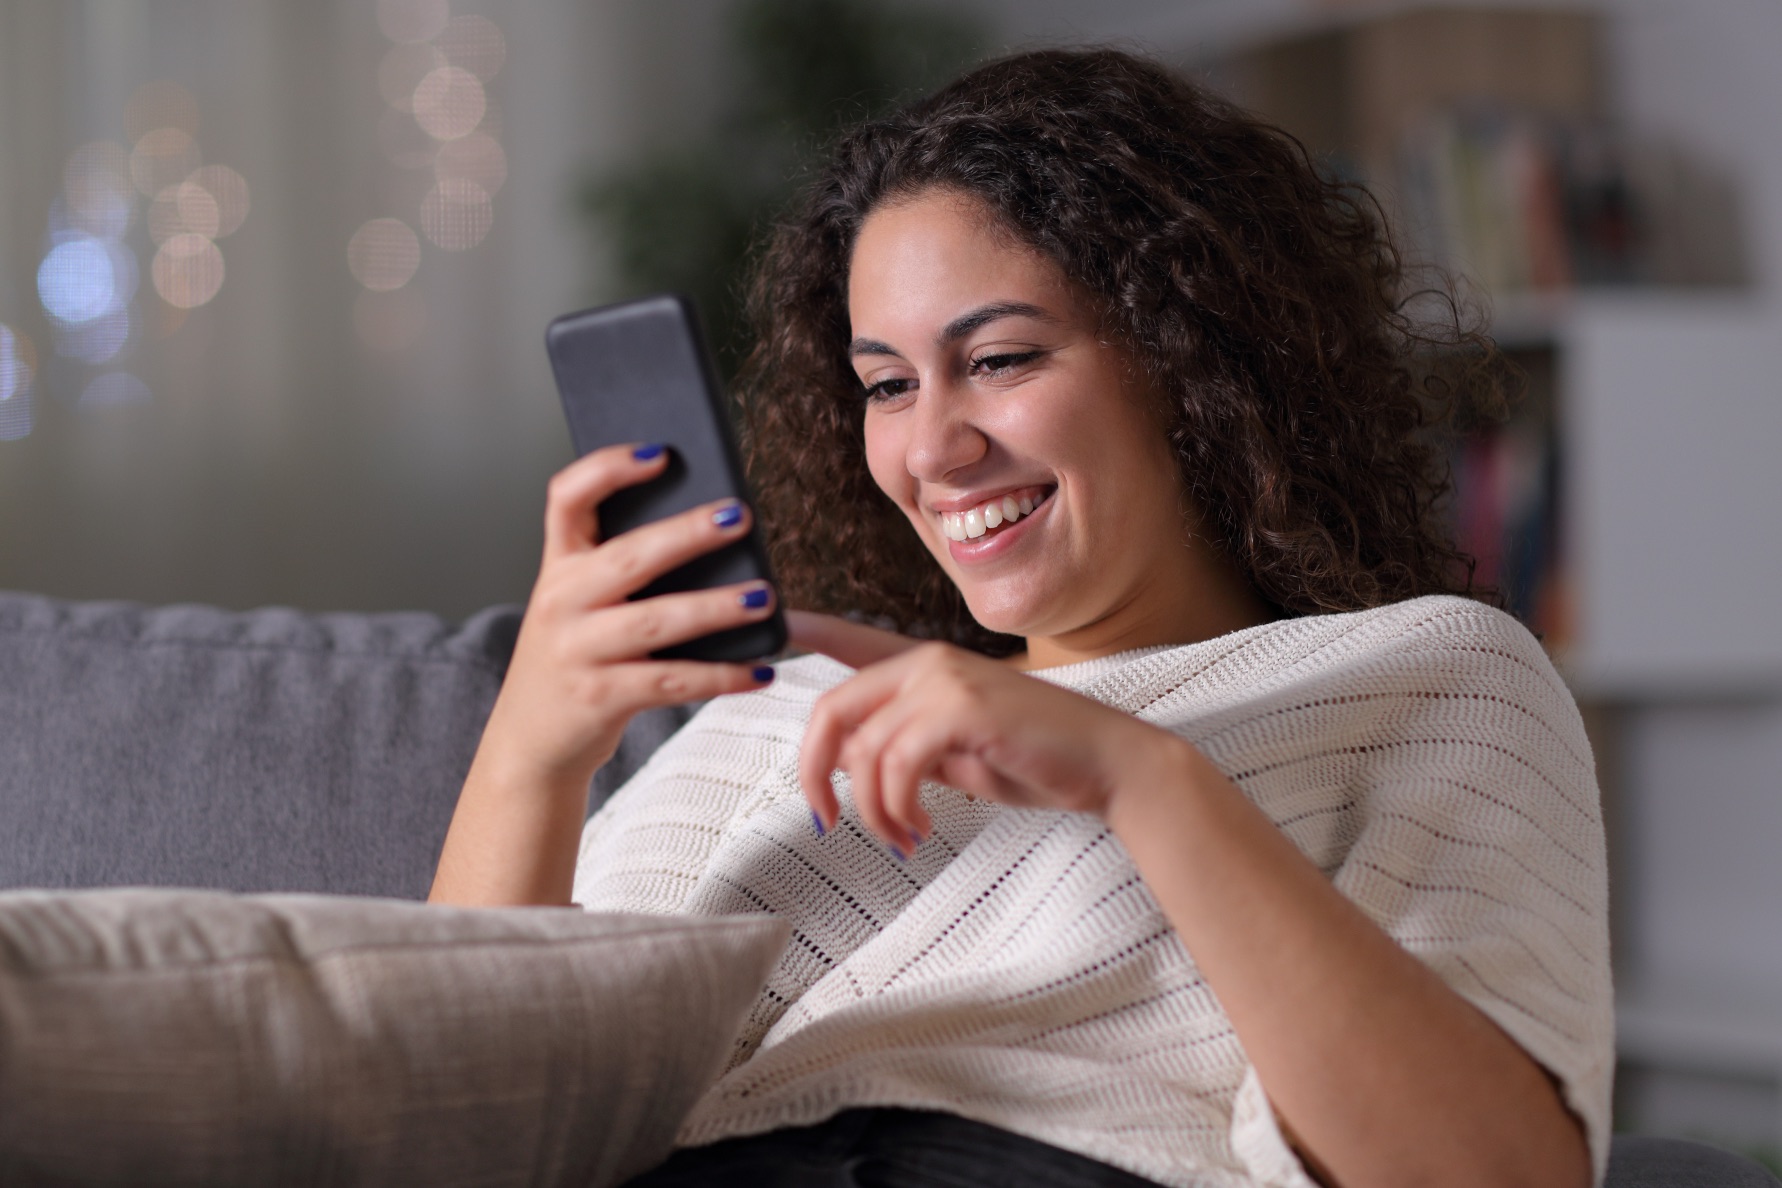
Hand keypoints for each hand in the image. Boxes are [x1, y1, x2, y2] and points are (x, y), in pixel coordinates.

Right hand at [479, 443, 777, 792]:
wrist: (529, 744)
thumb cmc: (574, 661)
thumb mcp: (580, 607)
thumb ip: (623, 571)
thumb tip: (714, 534)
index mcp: (558, 567)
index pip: (567, 498)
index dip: (609, 468)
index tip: (660, 453)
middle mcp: (561, 602)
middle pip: (629, 556)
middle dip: (689, 533)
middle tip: (741, 516)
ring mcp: (578, 652)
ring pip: (656, 621)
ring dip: (716, 608)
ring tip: (763, 596)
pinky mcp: (600, 699)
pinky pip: (672, 683)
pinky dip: (721, 676)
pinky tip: (760, 670)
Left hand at [795, 639, 1176, 852]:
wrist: (1109, 765)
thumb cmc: (1038, 759)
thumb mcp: (956, 754)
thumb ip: (906, 749)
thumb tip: (856, 768)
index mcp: (925, 665)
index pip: (850, 644)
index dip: (809, 633)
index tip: (779, 624)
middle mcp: (929, 662)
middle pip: (833, 709)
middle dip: (814, 772)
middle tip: (825, 819)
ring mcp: (946, 680)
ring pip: (864, 751)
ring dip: (873, 811)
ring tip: (903, 838)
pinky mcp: (964, 709)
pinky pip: (897, 765)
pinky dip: (898, 808)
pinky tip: (922, 829)